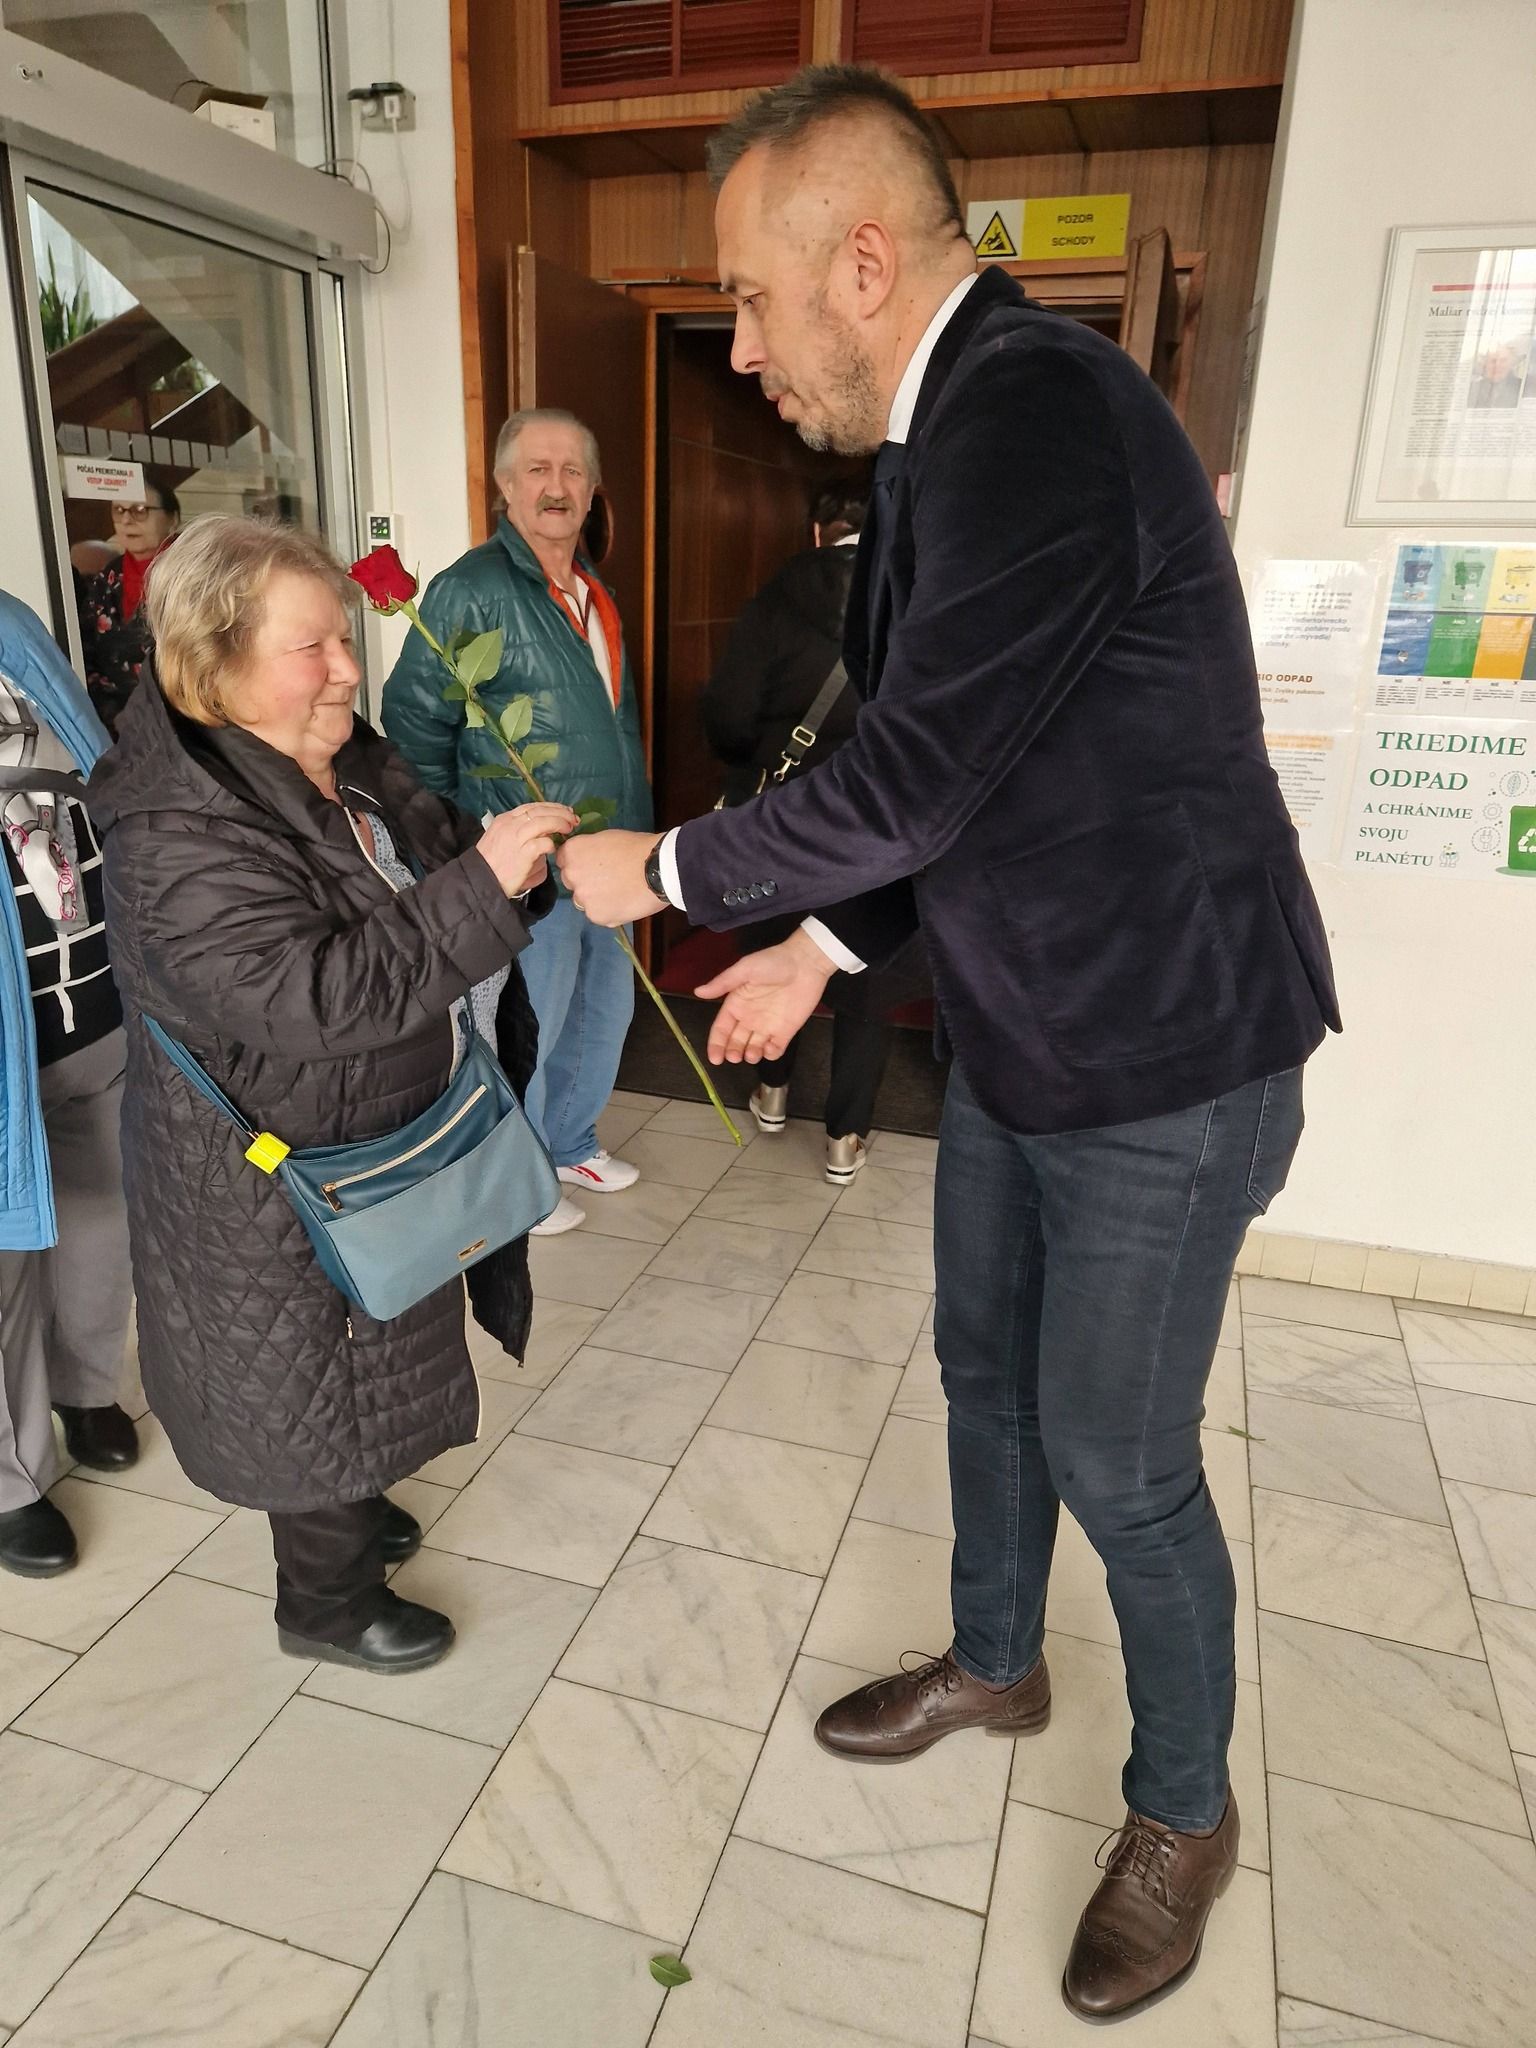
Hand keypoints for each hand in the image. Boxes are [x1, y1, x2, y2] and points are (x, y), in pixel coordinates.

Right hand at [477, 803, 579, 896]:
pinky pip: (543, 842)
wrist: (480, 879)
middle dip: (560, 812)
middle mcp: (510, 824)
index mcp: (505, 819)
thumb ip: (518, 832)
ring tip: (569, 829)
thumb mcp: (501, 839)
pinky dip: (551, 843)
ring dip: (560, 823)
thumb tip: (542, 830)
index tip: (564, 811)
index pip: (532, 807)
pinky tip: (554, 848)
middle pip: (540, 811)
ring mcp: (516, 837)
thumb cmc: (491, 863)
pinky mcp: (523, 853)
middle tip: (573, 818)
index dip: (551, 807)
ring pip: (544, 822)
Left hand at [558, 828, 666, 924]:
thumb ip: (589, 850)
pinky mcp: (597, 916)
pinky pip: (598, 915)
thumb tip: (587, 859)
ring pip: (584, 901)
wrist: (659, 868)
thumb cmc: (637, 847)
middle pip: (571, 882)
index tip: (592, 865)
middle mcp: (572, 876)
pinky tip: (624, 903)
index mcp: (572, 852)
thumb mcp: (606, 838)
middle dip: (585, 881)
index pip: (563, 860)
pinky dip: (609, 911)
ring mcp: (583, 898)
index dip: (578, 862)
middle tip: (608, 879)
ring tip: (620, 892)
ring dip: (596, 898)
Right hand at [697, 927, 836, 1063]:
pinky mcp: (786, 1031)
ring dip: (750, 1055)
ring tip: (751, 1054)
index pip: (721, 1029)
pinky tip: (769, 1049)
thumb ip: (722, 983)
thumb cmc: (773, 962)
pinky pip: (776, 1048)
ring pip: (754, 1048)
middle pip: (735, 1042)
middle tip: (734, 1057)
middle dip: (733, 1052)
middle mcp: (749, 1018)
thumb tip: (698, 992)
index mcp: (736, 1004)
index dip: (716, 1044)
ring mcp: (768, 1026)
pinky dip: (771, 1054)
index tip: (715, 1059)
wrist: (805, 963)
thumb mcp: (744, 969)